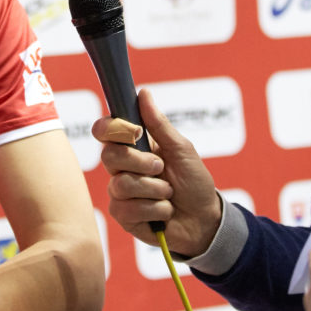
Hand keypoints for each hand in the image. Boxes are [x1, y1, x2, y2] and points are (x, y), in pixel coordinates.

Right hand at [92, 88, 221, 257]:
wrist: (205, 218)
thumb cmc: (193, 180)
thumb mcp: (181, 148)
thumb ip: (159, 124)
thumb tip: (143, 93)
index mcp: (133, 147)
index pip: (105, 131)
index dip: (112, 128)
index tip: (135, 131)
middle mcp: (122, 168)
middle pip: (109, 156)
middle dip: (141, 162)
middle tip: (161, 167)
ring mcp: (120, 193)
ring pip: (122, 184)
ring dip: (155, 189)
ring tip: (168, 193)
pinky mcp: (123, 216)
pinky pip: (128, 209)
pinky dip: (155, 209)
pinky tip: (164, 211)